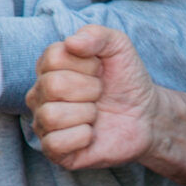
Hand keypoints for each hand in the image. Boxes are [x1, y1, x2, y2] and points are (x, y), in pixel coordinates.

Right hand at [29, 24, 163, 170]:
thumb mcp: (119, 47)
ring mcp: (44, 122)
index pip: (53, 58)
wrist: (146, 115)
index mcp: (49, 67)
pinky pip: (55, 143)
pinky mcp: (54, 150)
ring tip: (95, 113)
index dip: (86, 64)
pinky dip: (82, 137)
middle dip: (90, 89)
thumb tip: (71, 42)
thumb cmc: (126, 80)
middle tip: (100, 93)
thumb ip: (96, 35)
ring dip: (86, 114)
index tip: (99, 70)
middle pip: (53, 86)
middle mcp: (40, 94)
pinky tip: (90, 133)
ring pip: (51, 115)